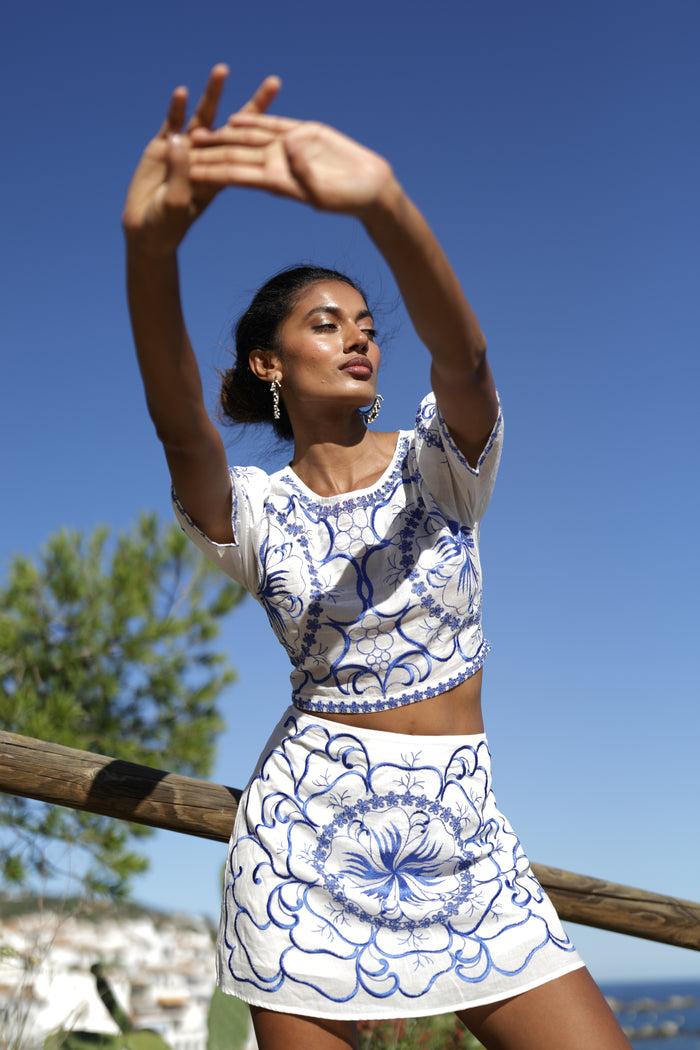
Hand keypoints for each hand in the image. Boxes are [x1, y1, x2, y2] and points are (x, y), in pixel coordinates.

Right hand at [121, 65, 281, 256]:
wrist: (146, 230)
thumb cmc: (165, 225)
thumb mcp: (176, 203)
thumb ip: (180, 172)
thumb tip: (182, 140)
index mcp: (223, 177)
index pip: (249, 150)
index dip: (266, 132)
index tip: (287, 129)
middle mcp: (209, 159)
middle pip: (236, 127)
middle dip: (255, 106)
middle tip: (275, 83)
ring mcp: (187, 150)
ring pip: (205, 117)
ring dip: (214, 94)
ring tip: (223, 70)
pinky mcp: (163, 146)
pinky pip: (173, 122)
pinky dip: (178, 109)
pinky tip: (182, 92)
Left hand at [187, 112, 395, 217]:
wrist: (370, 188)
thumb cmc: (349, 200)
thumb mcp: (323, 191)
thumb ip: (304, 170)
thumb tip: (287, 146)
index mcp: (275, 183)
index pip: (235, 174)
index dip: (211, 170)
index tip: (186, 171)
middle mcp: (276, 166)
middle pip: (234, 156)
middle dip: (207, 152)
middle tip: (177, 147)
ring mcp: (288, 150)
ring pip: (248, 140)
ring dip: (223, 135)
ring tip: (196, 131)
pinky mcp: (303, 134)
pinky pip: (272, 126)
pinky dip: (253, 122)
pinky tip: (233, 118)